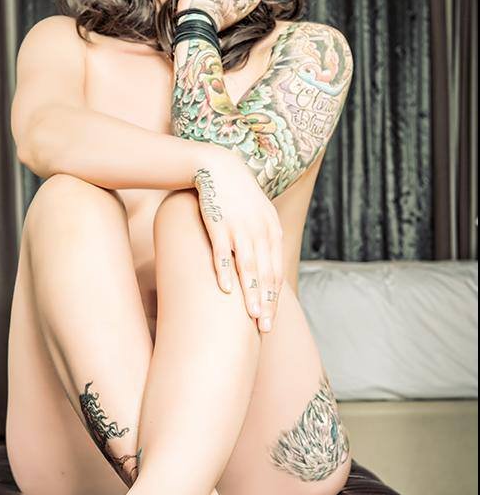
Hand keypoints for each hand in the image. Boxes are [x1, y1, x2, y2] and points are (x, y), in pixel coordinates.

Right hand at [193, 146, 283, 332]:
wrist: (217, 166)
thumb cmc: (237, 196)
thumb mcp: (259, 215)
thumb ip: (265, 239)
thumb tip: (266, 268)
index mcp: (272, 231)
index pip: (276, 270)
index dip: (274, 297)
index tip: (271, 320)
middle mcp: (260, 230)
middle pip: (266, 273)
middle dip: (267, 302)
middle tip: (265, 327)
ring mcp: (239, 227)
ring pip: (248, 266)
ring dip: (251, 293)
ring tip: (251, 316)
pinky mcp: (218, 222)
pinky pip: (223, 251)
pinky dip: (224, 271)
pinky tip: (225, 290)